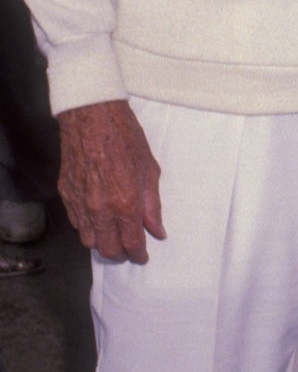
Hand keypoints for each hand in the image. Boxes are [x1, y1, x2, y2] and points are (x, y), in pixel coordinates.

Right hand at [58, 99, 164, 263]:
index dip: (139, 254)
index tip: (143, 256)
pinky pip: (76, 222)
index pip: (131, 243)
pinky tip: (98, 219)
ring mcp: (80, 202)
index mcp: (125, 203)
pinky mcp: (66, 193)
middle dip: (120, 253)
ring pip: (88, 240)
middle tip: (129, 249)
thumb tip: (157, 230)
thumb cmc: (124, 137)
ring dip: (102, 242)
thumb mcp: (149, 170)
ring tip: (113, 235)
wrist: (93, 115)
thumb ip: (152, 205)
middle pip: (107, 249)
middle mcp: (100, 208)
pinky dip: (87, 226)